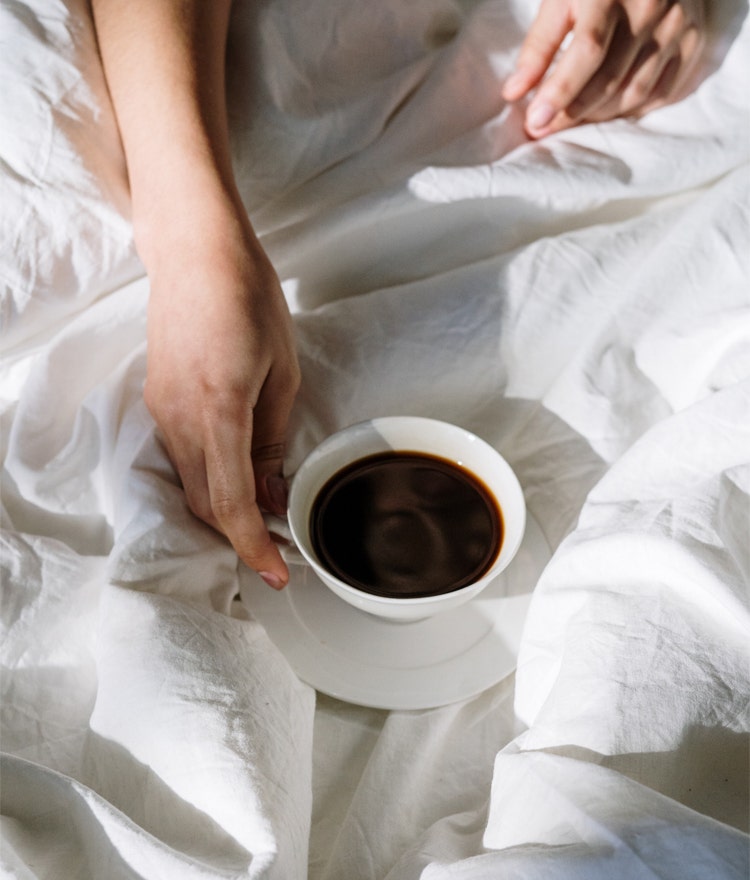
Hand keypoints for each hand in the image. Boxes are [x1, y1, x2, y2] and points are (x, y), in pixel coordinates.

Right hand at [143, 204, 299, 588]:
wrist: (196, 254)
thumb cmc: (251, 301)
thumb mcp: (281, 373)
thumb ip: (270, 441)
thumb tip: (270, 497)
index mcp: (220, 410)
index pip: (232, 502)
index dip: (253, 546)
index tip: (275, 573)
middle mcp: (180, 419)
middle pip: (205, 504)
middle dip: (240, 534)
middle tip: (279, 544)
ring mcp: (162, 411)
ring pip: (190, 485)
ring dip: (224, 509)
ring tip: (264, 511)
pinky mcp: (157, 401)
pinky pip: (181, 458)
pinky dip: (208, 479)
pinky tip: (236, 475)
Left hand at [502, 0, 705, 138]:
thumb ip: (538, 45)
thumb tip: (514, 92)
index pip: (587, 51)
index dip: (559, 91)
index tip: (535, 121)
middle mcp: (651, 8)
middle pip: (609, 79)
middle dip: (570, 113)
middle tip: (541, 129)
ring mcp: (677, 25)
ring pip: (633, 93)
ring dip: (596, 117)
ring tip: (566, 121)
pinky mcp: (693, 40)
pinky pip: (660, 93)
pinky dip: (628, 110)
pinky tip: (603, 112)